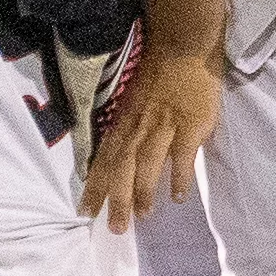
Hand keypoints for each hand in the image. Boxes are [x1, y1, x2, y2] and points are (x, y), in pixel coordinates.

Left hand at [83, 46, 220, 229]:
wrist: (183, 47)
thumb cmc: (160, 76)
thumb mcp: (133, 103)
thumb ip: (129, 131)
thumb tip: (122, 159)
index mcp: (123, 123)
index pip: (104, 160)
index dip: (94, 186)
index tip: (86, 211)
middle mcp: (138, 128)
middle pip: (122, 169)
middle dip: (116, 200)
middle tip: (115, 228)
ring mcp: (163, 126)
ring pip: (146, 166)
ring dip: (143, 194)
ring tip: (141, 218)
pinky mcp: (189, 125)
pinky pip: (182, 156)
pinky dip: (179, 177)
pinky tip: (179, 197)